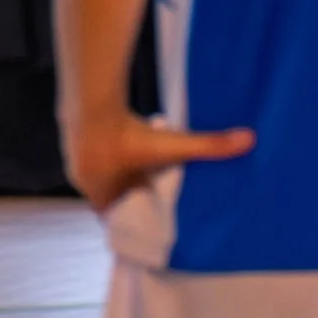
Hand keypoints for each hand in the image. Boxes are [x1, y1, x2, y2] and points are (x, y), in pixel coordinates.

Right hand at [61, 107, 255, 213]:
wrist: (91, 102)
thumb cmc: (129, 134)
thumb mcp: (172, 145)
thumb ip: (210, 146)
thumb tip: (248, 142)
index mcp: (104, 195)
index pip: (116, 215)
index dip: (132, 211)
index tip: (148, 205)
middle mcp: (85, 182)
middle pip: (108, 192)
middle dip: (125, 189)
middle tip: (146, 183)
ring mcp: (73, 161)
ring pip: (97, 172)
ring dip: (113, 168)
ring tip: (132, 161)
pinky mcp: (69, 139)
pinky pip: (87, 151)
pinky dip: (101, 149)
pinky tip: (114, 138)